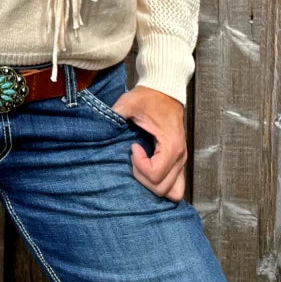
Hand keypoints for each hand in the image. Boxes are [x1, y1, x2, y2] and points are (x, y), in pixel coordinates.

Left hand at [110, 85, 186, 201]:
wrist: (164, 89)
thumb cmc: (148, 97)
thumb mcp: (129, 103)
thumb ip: (114, 115)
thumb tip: (99, 127)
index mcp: (171, 146)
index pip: (154, 175)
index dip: (138, 165)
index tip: (132, 147)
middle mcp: (180, 156)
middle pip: (162, 188)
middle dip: (143, 177)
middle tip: (134, 157)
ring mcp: (182, 160)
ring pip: (173, 192)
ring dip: (154, 185)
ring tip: (142, 167)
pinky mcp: (179, 160)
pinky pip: (175, 184)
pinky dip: (162, 183)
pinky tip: (148, 169)